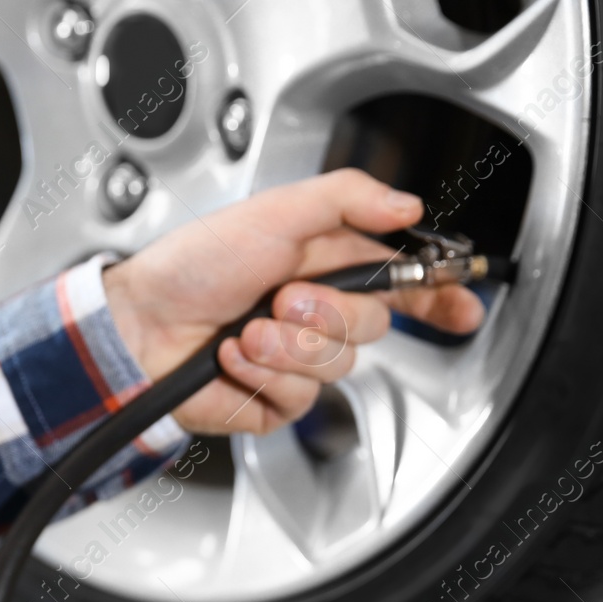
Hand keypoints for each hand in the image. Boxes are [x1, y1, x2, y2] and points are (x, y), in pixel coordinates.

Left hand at [101, 168, 485, 435]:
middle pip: (372, 328)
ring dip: (285, 347)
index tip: (462, 309)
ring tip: (244, 330)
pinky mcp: (274, 402)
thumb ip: (347, 199)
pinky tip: (232, 359)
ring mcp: (297, 361)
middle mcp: (318, 314)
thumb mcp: (274, 212)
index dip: (439, 300)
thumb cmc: (194, 266)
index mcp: (328, 265)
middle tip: (280, 298)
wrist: (140, 323)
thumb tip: (407, 207)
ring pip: (336, 368)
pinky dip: (261, 377)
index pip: (403, 287)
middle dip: (325, 315)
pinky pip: (298, 401)